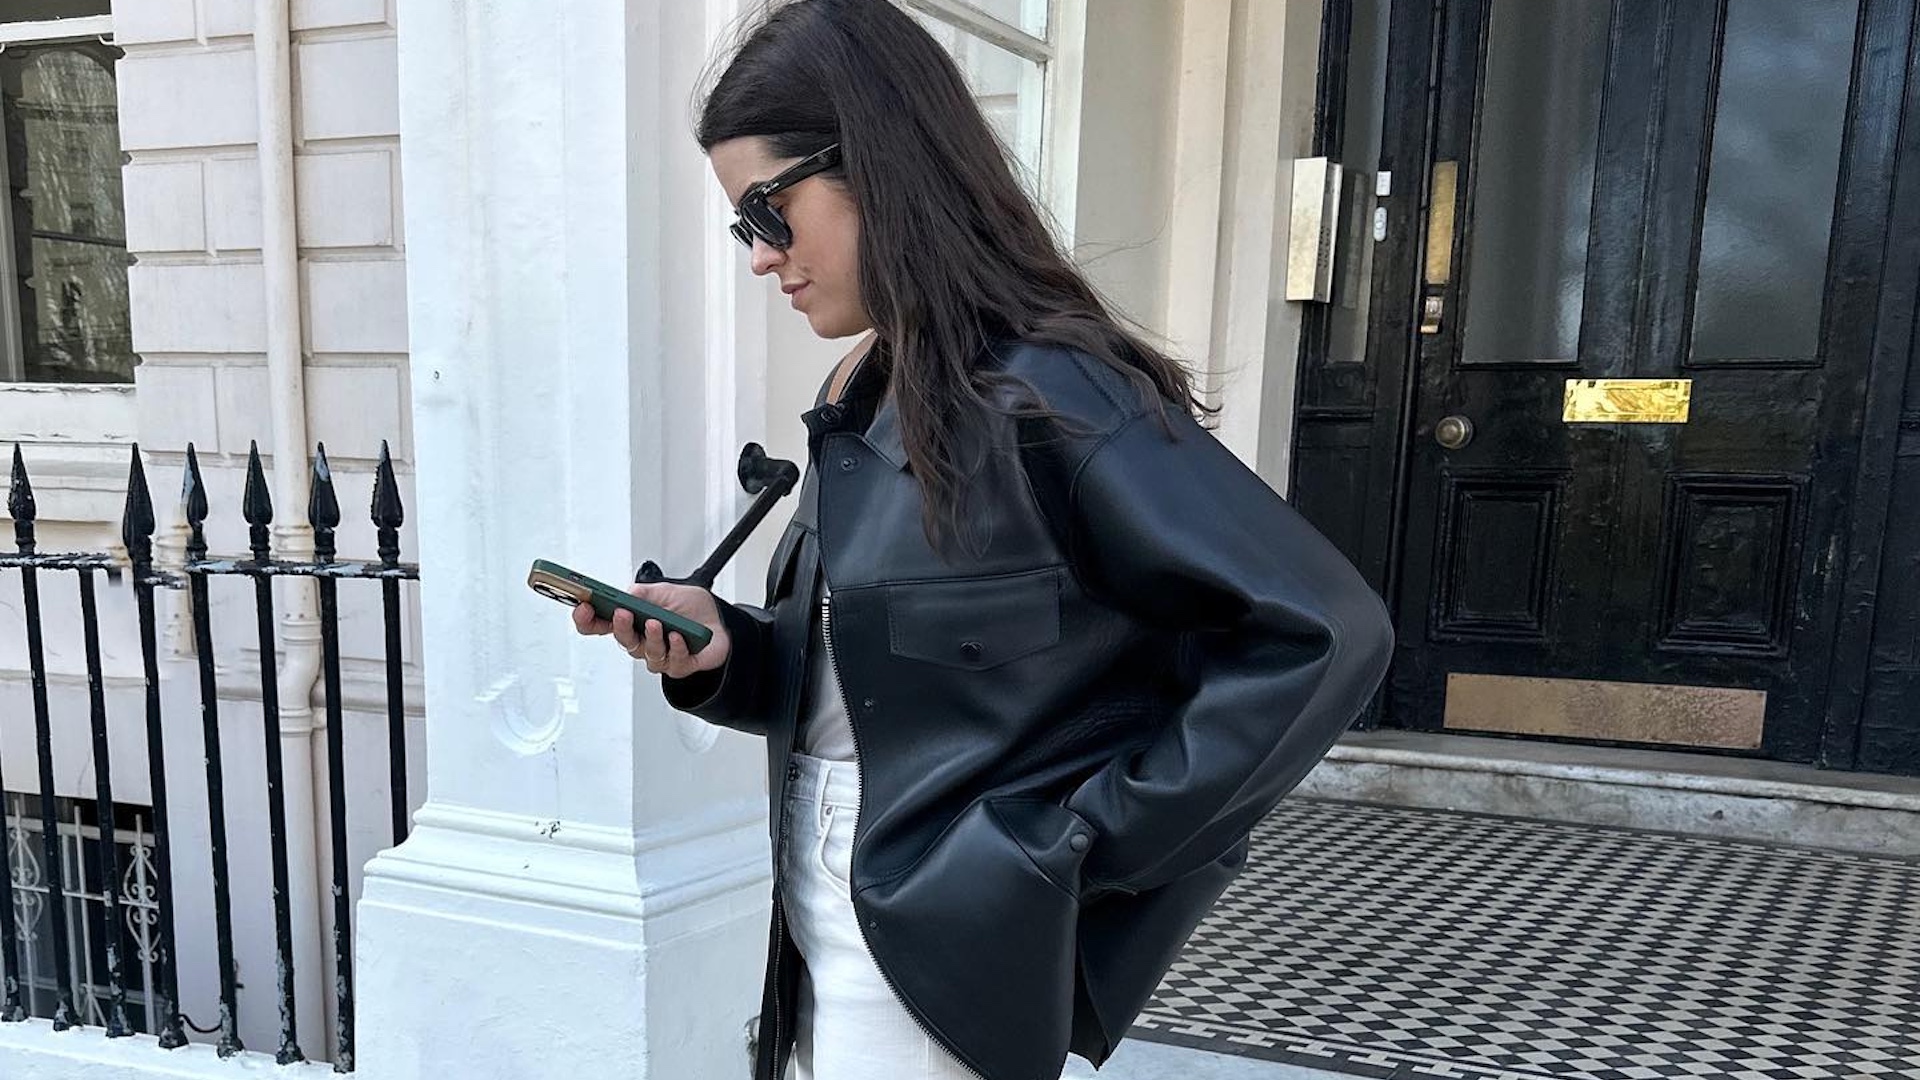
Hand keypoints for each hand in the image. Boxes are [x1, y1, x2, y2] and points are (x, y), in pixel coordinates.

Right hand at [571, 582, 730, 677]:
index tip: (583, 608)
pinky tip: (678, 637)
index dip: (587, 620)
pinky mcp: (681, 665)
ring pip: (647, 654)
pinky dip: (676, 649)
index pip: (601, 625)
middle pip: (623, 641)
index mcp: (632, 622)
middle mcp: (642, 641)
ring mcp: (660, 655)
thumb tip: (627, 595)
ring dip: (650, 638)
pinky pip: (674, 662)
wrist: (720, 620)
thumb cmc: (690, 607)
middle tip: (622, 614)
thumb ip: (644, 593)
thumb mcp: (666, 591)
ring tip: (655, 623)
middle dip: (620, 627)